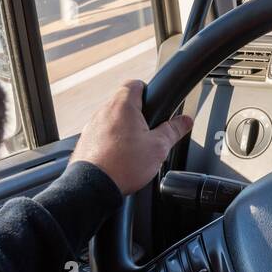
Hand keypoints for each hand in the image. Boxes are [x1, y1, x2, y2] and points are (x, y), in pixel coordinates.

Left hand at [70, 81, 193, 195]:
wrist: (93, 187)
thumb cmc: (123, 164)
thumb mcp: (158, 147)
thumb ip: (174, 130)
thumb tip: (186, 121)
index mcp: (123, 106)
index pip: (135, 84)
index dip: (147, 90)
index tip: (155, 102)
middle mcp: (104, 112)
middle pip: (124, 103)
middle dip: (138, 115)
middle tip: (150, 132)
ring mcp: (91, 126)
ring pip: (112, 120)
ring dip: (124, 129)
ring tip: (135, 149)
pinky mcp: (85, 141)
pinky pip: (102, 135)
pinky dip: (111, 142)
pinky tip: (120, 158)